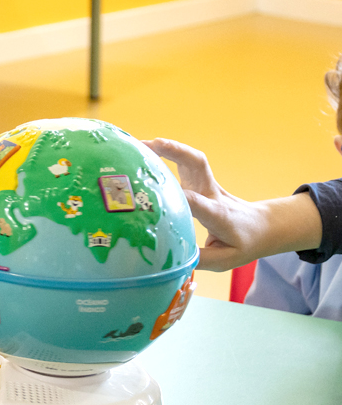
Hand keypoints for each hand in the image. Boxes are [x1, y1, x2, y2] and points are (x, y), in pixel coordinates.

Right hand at [145, 138, 321, 270]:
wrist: (263, 226)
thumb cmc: (244, 243)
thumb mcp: (227, 261)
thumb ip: (200, 260)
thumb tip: (171, 258)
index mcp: (217, 214)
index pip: (196, 202)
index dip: (176, 196)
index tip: (154, 196)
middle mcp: (212, 194)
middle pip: (197, 164)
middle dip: (174, 151)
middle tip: (148, 145)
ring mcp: (207, 186)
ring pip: (191, 159)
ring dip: (168, 148)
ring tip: (140, 144)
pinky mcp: (202, 183)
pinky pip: (185, 164)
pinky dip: (167, 154)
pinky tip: (147, 152)